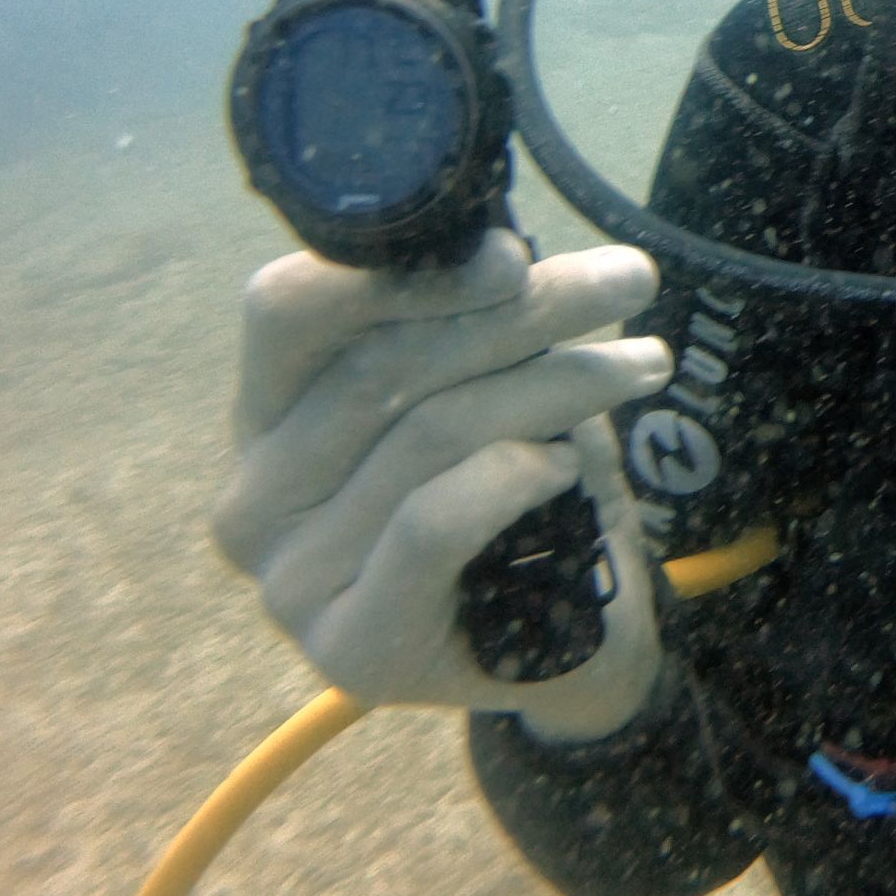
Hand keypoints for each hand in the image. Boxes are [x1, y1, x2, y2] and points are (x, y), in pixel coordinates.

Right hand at [211, 230, 672, 741]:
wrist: (565, 646)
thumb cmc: (517, 494)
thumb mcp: (487, 385)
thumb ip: (467, 324)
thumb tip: (496, 248)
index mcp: (265, 413)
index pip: (287, 311)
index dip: (399, 273)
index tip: (512, 252)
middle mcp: (254, 496)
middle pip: (380, 365)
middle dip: (521, 310)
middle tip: (624, 281)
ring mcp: (291, 581)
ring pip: (427, 434)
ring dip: (555, 383)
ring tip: (641, 363)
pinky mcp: (351, 646)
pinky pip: (431, 523)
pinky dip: (512, 477)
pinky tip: (565, 462)